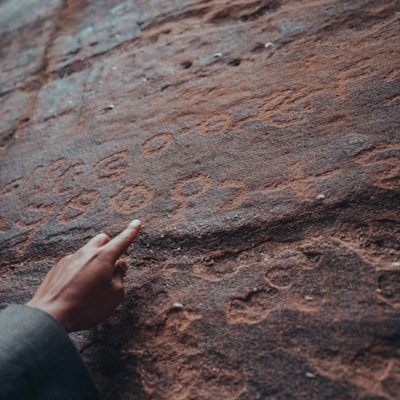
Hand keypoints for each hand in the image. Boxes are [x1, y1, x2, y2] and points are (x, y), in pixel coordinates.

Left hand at [27, 220, 141, 331]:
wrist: (50, 316)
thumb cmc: (86, 307)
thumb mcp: (114, 295)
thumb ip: (120, 276)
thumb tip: (119, 265)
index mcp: (103, 257)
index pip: (122, 240)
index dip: (131, 231)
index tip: (137, 223)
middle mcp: (86, 253)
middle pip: (103, 239)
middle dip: (110, 247)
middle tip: (112, 265)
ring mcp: (70, 259)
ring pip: (88, 251)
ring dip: (95, 260)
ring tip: (93, 283)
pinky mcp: (58, 267)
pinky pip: (75, 262)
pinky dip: (81, 269)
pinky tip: (77, 287)